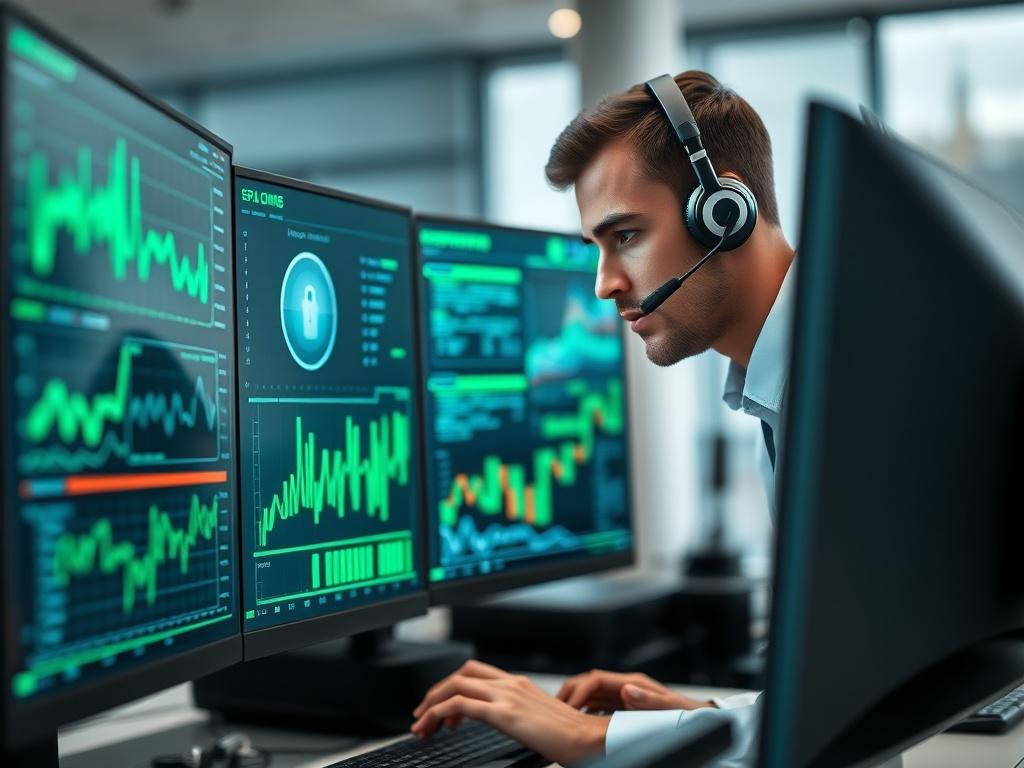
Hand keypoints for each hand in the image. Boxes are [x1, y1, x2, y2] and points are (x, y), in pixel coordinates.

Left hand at [411, 660, 609, 764]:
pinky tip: (434, 728)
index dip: (452, 686)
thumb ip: (518, 715)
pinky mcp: (504, 712)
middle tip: (422, 716)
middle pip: (461, 674)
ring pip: (455, 685)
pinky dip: (438, 713)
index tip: (441, 711)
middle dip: (435, 693)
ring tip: (421, 726)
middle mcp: (510, 683)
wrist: (589, 739)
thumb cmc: (570, 736)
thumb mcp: (538, 719)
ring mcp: (507, 694)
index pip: (475, 673)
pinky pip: (460, 704)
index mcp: (518, 683)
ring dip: (431, 704)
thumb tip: (503, 724)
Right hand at [557, 669, 714, 711]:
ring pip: (590, 695)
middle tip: (557, 711)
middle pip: (588, 684)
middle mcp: (625, 687)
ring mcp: (623, 697)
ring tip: (563, 719)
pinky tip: (581, 726)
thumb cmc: (687, 713)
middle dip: (570, 694)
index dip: (579, 690)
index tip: (569, 706)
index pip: (595, 679)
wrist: (700, 718)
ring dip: (575, 704)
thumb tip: (627, 690)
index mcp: (632, 683)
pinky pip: (598, 707)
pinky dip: (586, 714)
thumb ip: (648, 699)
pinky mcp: (624, 708)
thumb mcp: (669, 707)